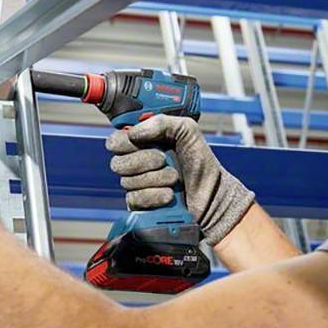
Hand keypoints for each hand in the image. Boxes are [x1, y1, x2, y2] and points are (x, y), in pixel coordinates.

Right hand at [105, 115, 253, 244]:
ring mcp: (137, 185)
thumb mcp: (187, 130)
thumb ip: (161, 122)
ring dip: (156, 179)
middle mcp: (136, 163)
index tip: (140, 140)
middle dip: (144, 160)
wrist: (212, 193)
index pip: (115, 141)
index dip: (124, 142)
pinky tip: (170, 195)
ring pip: (128, 182)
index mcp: (142, 143)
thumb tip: (133, 132)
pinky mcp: (140, 205)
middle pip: (118, 163)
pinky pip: (136, 199)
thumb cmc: (200, 161)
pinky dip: (155, 196)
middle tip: (164, 159)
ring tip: (175, 178)